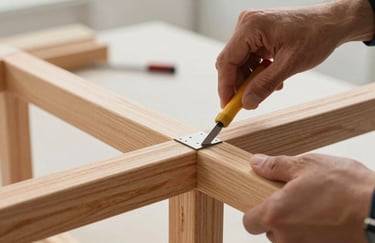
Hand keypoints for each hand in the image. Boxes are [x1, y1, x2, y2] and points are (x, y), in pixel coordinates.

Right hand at [216, 0, 374, 108]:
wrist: (332, 23)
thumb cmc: (316, 34)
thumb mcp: (289, 64)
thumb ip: (265, 85)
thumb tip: (247, 103)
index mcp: (250, 27)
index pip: (227, 61)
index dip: (225, 87)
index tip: (227, 106)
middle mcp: (247, 26)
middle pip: (231, 63)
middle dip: (237, 85)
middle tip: (243, 104)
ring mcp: (251, 30)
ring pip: (240, 63)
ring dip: (250, 80)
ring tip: (267, 88)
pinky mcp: (258, 36)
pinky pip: (250, 59)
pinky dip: (257, 73)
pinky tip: (271, 78)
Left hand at [243, 153, 374, 242]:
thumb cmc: (345, 187)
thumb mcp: (306, 165)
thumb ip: (275, 166)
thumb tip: (256, 163)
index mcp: (276, 214)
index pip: (248, 222)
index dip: (254, 211)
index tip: (263, 200)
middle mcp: (286, 238)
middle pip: (269, 231)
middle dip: (278, 216)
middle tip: (294, 199)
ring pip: (289, 239)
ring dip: (296, 226)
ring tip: (314, 207)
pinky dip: (313, 234)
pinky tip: (325, 218)